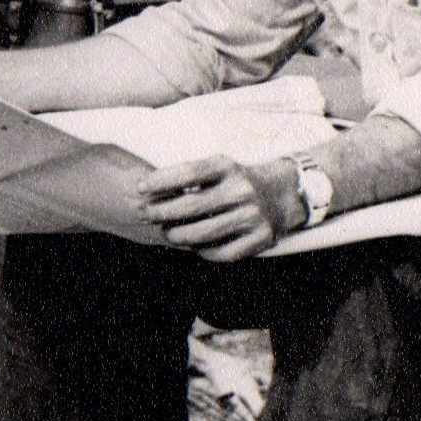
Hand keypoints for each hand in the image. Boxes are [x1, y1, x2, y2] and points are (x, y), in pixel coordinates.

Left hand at [137, 154, 301, 262]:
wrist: (280, 195)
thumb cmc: (235, 181)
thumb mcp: (218, 168)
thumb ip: (189, 178)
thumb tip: (147, 192)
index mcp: (229, 166)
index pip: (189, 172)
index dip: (161, 181)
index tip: (140, 188)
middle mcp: (242, 189)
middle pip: (191, 206)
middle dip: (161, 212)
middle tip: (145, 215)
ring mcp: (253, 216)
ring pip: (202, 234)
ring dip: (177, 236)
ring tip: (167, 233)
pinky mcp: (261, 238)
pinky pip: (222, 253)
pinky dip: (203, 252)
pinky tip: (195, 246)